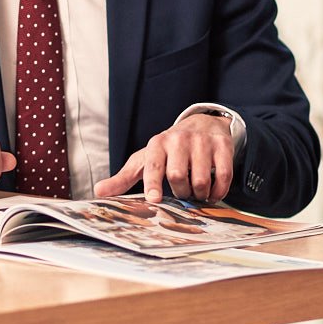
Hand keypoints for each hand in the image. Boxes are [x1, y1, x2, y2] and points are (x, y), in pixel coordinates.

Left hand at [93, 112, 234, 202]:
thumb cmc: (169, 149)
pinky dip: (218, 191)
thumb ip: (124, 178)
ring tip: (197, 192)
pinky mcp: (222, 145)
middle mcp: (179, 140)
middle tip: (183, 193)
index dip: (153, 183)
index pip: (153, 165)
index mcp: (157, 144)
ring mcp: (202, 142)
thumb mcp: (145, 160)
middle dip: (180, 192)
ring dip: (199, 194)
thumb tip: (99, 192)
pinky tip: (213, 193)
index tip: (154, 199)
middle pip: (177, 175)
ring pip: (200, 179)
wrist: (202, 124)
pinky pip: (223, 175)